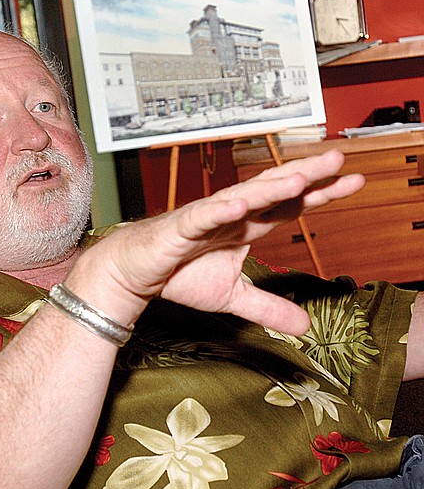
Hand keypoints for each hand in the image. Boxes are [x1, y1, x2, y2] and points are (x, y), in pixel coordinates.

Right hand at [77, 149, 363, 334]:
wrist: (133, 276)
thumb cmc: (178, 276)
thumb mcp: (233, 297)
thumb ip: (268, 307)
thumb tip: (305, 327)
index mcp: (244, 228)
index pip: (288, 207)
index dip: (320, 195)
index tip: (354, 183)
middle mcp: (230, 216)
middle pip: (272, 192)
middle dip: (305, 177)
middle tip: (338, 161)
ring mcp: (206, 219)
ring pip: (241, 198)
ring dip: (270, 188)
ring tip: (301, 178)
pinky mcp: (179, 229)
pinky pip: (201, 217)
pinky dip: (219, 211)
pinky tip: (239, 204)